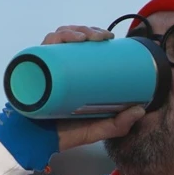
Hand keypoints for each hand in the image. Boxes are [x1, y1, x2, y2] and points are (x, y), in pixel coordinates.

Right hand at [39, 25, 146, 151]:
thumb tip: (141, 110)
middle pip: (70, 37)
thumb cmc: (65, 134)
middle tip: (102, 36)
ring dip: (72, 31)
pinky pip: (39, 50)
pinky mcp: (32, 73)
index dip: (95, 34)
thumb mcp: (97, 128)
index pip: (81, 45)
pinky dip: (52, 40)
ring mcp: (44, 69)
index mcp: (72, 74)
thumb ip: (119, 124)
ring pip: (56, 38)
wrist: (38, 144)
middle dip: (87, 30)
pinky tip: (65, 40)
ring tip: (86, 37)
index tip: (109, 37)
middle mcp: (57, 68)